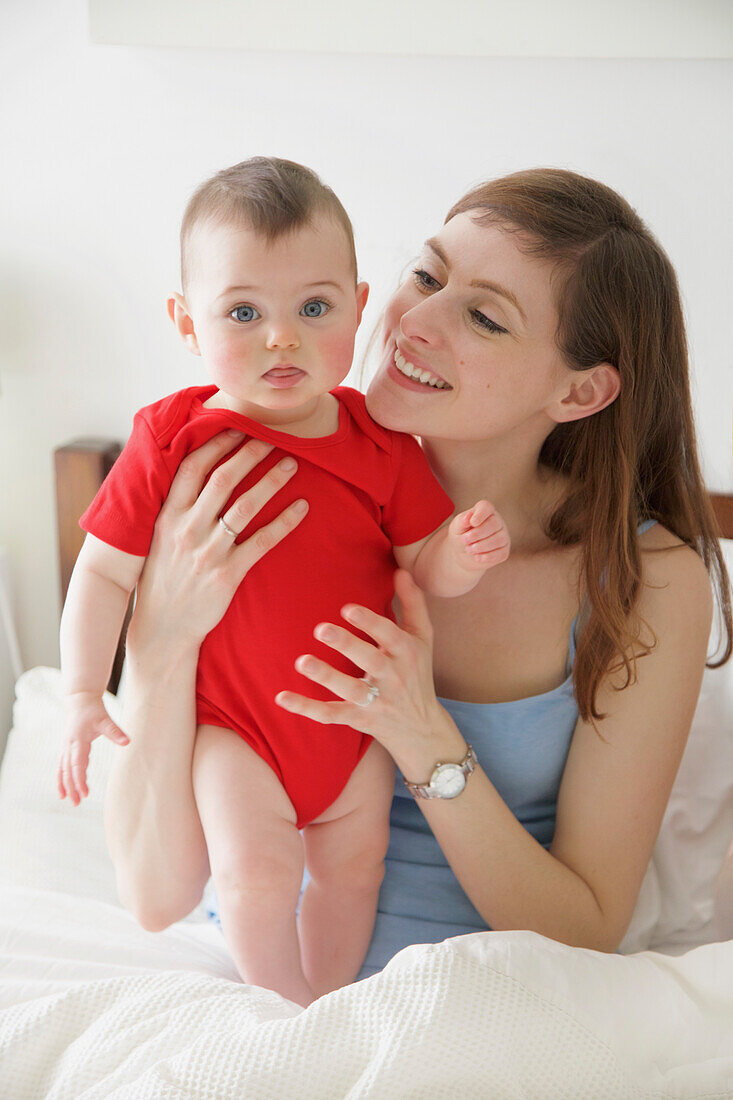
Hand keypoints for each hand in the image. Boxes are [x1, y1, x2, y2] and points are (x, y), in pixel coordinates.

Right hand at [57, 693, 128, 805]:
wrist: (79, 700)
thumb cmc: (93, 710)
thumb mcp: (105, 719)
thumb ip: (115, 732)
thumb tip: (127, 742)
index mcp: (78, 741)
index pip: (77, 764)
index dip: (80, 779)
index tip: (85, 792)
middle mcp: (69, 746)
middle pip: (68, 770)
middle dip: (72, 787)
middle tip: (77, 803)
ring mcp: (66, 747)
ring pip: (62, 769)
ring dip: (65, 785)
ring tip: (68, 800)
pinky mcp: (66, 748)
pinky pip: (61, 766)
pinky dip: (61, 778)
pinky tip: (63, 790)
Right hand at [128, 431, 308, 656]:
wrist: (162, 628)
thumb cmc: (163, 581)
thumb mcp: (159, 540)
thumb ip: (176, 510)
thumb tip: (196, 478)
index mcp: (167, 516)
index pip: (192, 468)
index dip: (217, 445)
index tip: (239, 428)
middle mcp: (186, 529)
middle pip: (223, 479)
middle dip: (250, 454)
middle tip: (274, 438)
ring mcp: (207, 551)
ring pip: (245, 505)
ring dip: (271, 481)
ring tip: (292, 464)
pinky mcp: (228, 574)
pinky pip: (262, 541)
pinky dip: (284, 521)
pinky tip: (301, 507)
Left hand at [275, 569, 458, 768]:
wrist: (421, 727)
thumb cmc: (417, 672)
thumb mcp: (422, 637)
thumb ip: (412, 603)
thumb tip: (400, 570)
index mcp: (406, 652)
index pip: (389, 635)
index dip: (369, 622)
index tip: (346, 609)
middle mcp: (393, 677)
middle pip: (371, 661)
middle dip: (347, 645)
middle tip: (320, 629)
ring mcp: (375, 701)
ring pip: (350, 690)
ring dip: (326, 677)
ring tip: (301, 662)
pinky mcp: (359, 719)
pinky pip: (330, 715)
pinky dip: (306, 708)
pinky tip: (281, 697)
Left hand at [447, 499, 509, 572]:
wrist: (463, 554)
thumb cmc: (461, 535)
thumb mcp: (456, 528)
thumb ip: (461, 521)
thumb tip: (468, 517)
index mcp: (484, 511)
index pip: (486, 507)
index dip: (480, 514)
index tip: (472, 523)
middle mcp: (497, 521)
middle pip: (494, 523)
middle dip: (478, 533)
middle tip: (464, 540)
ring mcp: (503, 536)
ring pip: (499, 539)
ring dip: (481, 546)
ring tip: (469, 549)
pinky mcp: (504, 551)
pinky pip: (501, 553)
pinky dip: (488, 556)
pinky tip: (477, 557)